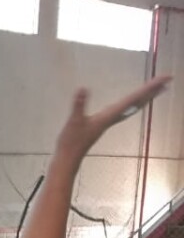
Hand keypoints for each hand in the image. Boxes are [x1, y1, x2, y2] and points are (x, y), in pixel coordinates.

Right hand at [55, 76, 170, 157]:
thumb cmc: (71, 141)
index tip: (164, 78)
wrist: (68, 158)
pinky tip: (132, 102)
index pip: (133, 99)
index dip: (149, 88)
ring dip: (145, 97)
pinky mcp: (104, 123)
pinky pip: (125, 110)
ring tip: (157, 89)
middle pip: (138, 102)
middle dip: (153, 91)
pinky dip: (133, 103)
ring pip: (133, 107)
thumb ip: (79, 105)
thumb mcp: (74, 121)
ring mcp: (110, 121)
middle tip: (168, 79)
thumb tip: (83, 88)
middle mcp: (113, 118)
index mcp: (109, 115)